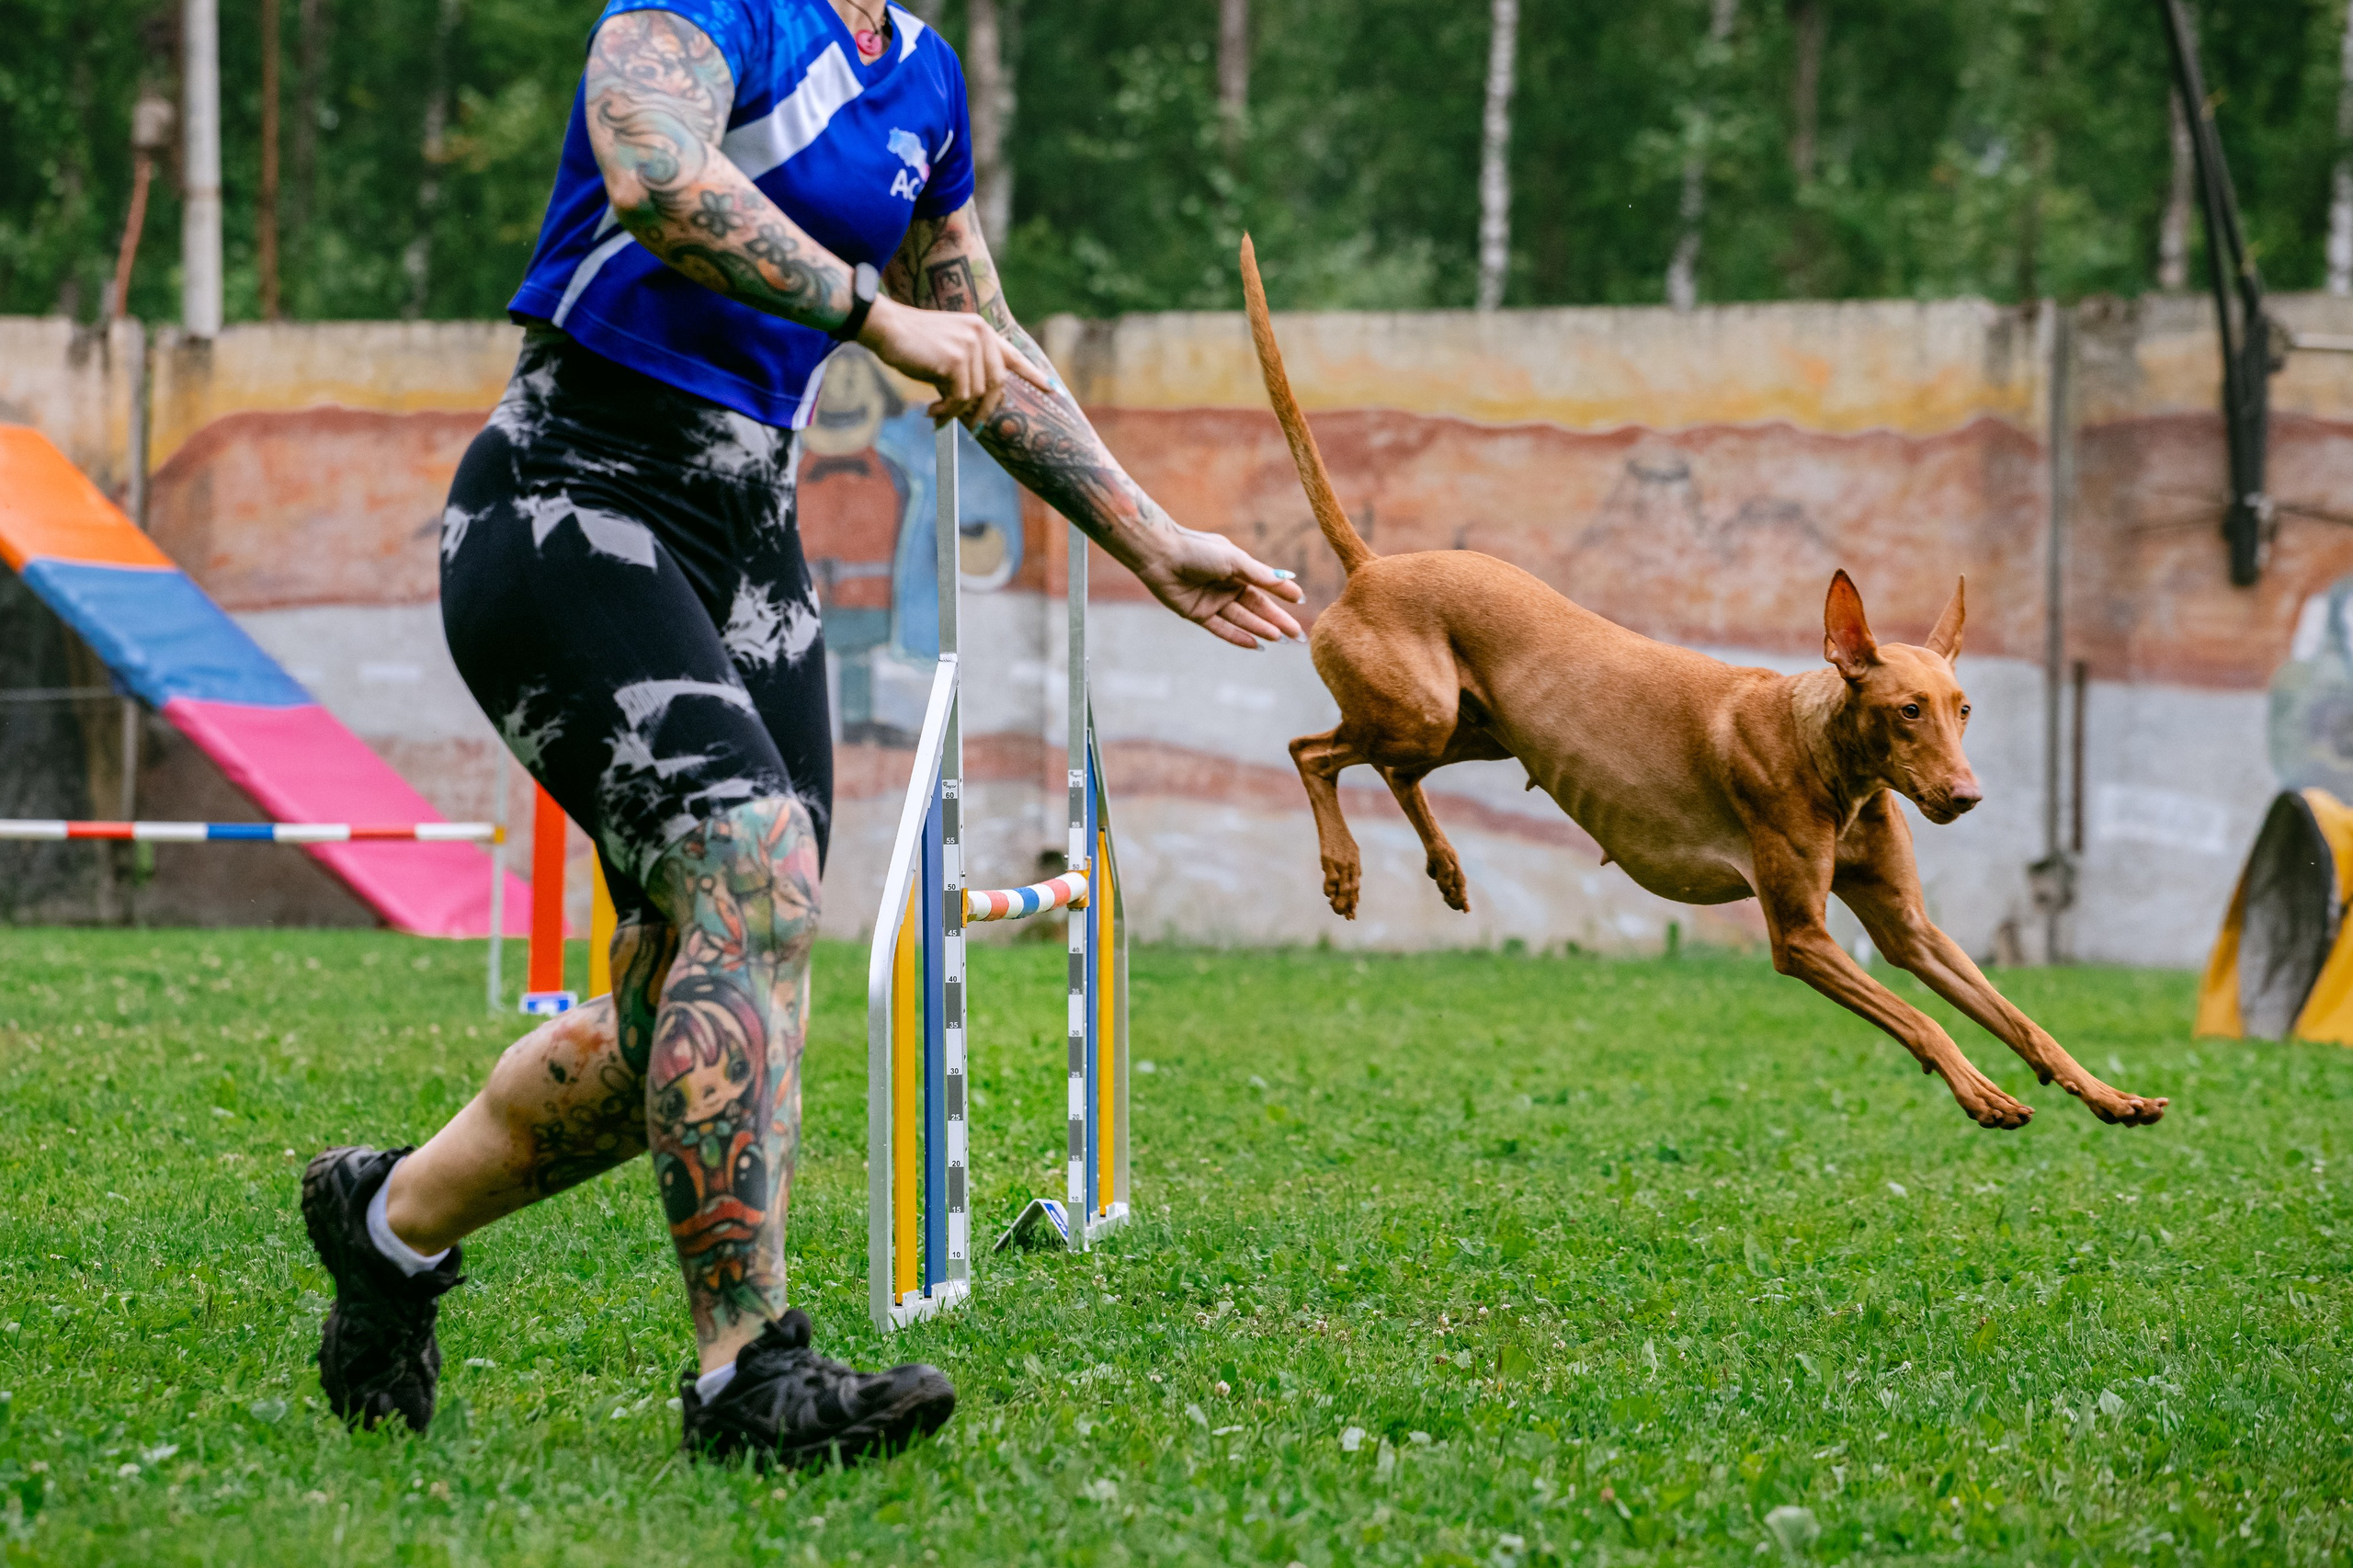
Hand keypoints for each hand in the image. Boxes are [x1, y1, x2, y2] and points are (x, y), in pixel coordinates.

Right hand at [858, 295, 1050, 425]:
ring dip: (955, 412)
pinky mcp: (956, 360)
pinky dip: (946, 411)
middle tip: (973, 430)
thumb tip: (978, 402)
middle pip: (996, 385)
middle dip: (985, 411)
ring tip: (936, 413)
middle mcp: (982, 334)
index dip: (1033, 375)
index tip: (1051, 390)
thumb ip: (968, 367)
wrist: (887, 327)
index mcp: (982, 330)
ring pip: (974, 395)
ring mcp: (970, 346)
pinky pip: (959, 399)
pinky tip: (931, 412)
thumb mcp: (947, 350)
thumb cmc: (911, 342)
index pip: (1013, 356)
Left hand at [1131, 527, 1307, 649]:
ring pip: (1243, 619)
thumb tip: (1287, 579)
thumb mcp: (1234, 560)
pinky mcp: (1197, 614)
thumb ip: (1259, 574)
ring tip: (1282, 637)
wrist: (1161, 555)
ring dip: (1262, 628)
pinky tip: (1257, 645)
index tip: (1301, 600)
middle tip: (1298, 633)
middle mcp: (1226, 585)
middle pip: (1257, 606)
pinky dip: (1238, 637)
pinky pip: (1222, 629)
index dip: (1282, 592)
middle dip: (1278, 619)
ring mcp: (1212, 601)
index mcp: (1237, 568)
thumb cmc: (1198, 551)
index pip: (1265, 584)